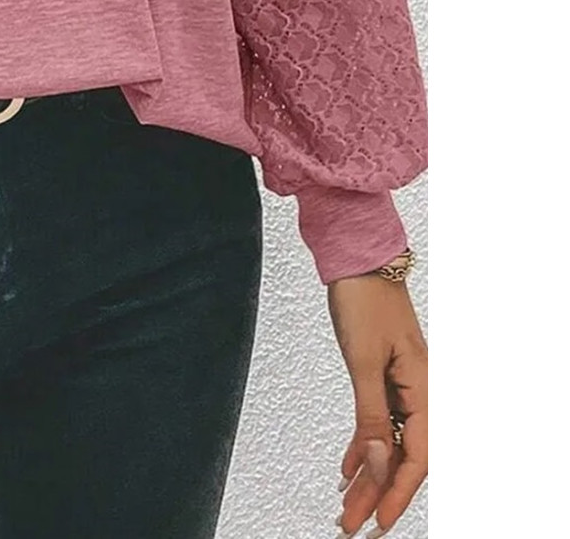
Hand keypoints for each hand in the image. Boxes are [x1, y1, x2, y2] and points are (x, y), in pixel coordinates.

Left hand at [327, 271, 427, 535]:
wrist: (356, 258)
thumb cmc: (364, 298)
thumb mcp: (363, 361)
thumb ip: (370, 414)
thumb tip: (378, 462)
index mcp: (423, 389)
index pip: (416, 457)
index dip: (397, 493)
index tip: (378, 521)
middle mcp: (417, 390)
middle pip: (401, 454)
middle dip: (378, 492)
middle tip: (353, 522)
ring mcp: (400, 382)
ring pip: (388, 441)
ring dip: (369, 474)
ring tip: (347, 504)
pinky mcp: (382, 374)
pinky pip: (377, 421)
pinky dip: (364, 445)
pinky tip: (349, 466)